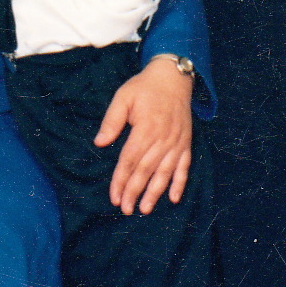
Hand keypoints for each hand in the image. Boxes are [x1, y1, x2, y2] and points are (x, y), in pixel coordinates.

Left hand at [95, 57, 192, 215]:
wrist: (173, 77)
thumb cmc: (144, 87)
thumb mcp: (123, 97)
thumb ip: (112, 120)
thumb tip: (99, 143)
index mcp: (145, 128)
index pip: (130, 159)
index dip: (121, 179)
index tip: (114, 196)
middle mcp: (163, 139)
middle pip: (146, 170)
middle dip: (134, 191)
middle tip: (125, 209)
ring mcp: (177, 142)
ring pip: (165, 172)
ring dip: (155, 192)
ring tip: (145, 208)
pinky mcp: (186, 143)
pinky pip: (184, 166)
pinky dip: (180, 183)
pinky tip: (174, 198)